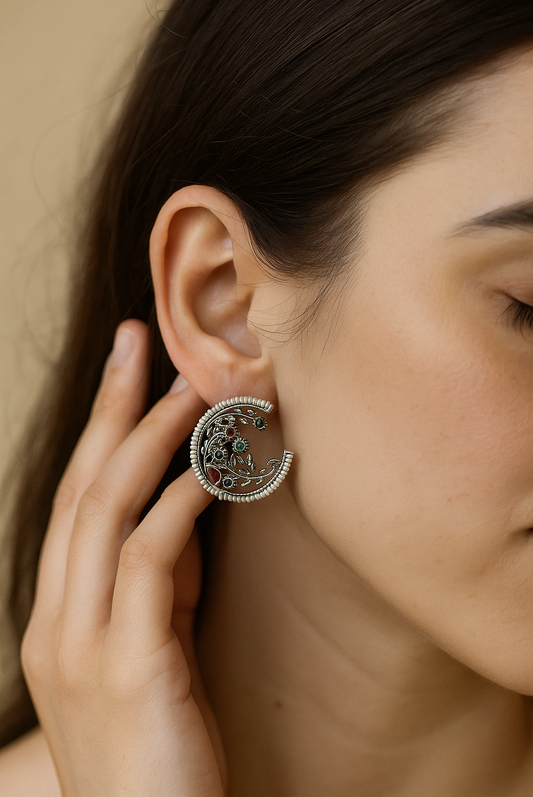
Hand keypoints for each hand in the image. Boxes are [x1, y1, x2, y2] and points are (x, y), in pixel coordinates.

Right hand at [21, 320, 225, 796]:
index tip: (128, 370)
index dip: (100, 431)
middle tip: (136, 342)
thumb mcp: (157, 649)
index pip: (76, 502)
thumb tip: (185, 508)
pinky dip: (178, 505)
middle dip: (110, 410)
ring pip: (106, 513)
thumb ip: (162, 583)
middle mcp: (56, 623)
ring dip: (150, 442)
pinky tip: (213, 467)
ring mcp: (81, 646)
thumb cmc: (164, 747)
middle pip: (80, 489)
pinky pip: (149, 562)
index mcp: (59, 617)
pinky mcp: (127, 670)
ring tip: (190, 389)